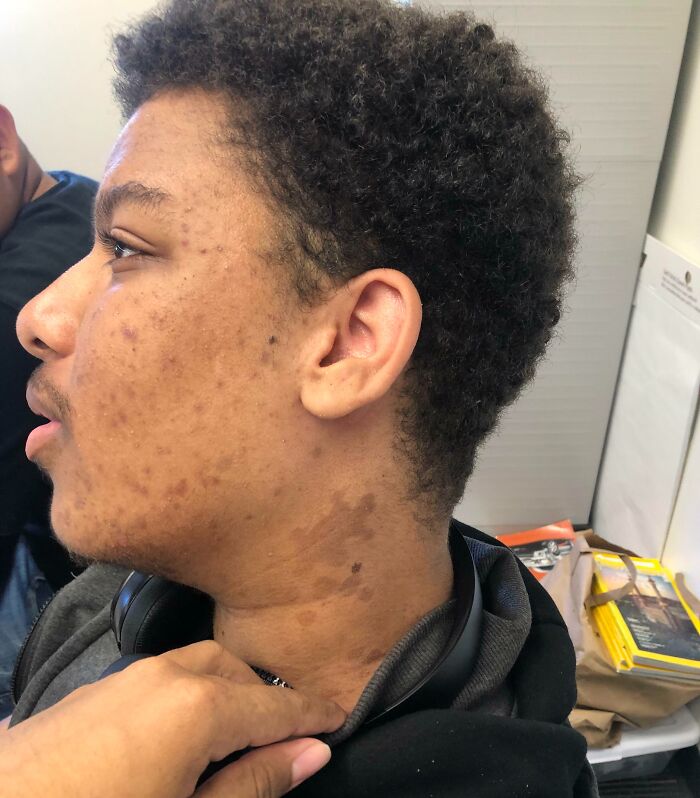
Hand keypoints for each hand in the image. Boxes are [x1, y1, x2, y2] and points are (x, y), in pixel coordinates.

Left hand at [0, 640, 344, 797]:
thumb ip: (255, 783)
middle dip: (266, 700)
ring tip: (236, 738)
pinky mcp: (92, 691)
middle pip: (236, 672)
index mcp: (199, 705)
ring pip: (197, 666)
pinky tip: (180, 734)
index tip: (340, 721)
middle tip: (287, 739)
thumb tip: (312, 752)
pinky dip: (189, 694)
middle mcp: (165, 674)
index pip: (276, 706)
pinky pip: (161, 677)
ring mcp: (125, 677)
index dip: (313, 714)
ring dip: (227, 693)